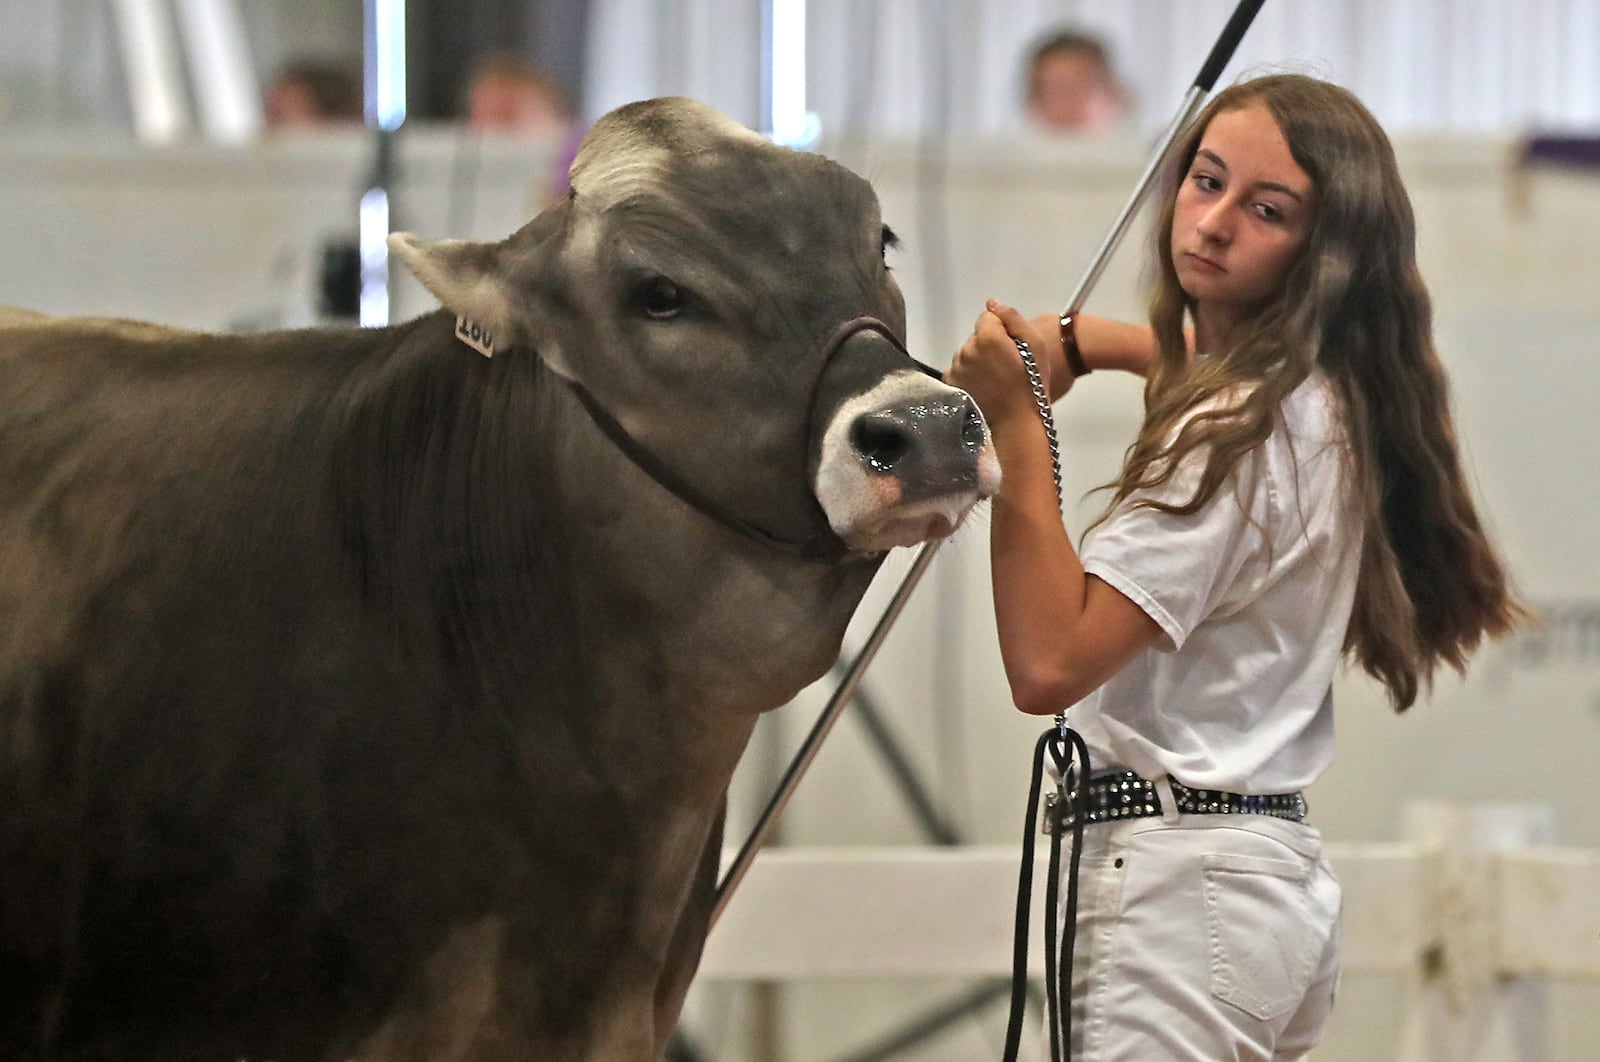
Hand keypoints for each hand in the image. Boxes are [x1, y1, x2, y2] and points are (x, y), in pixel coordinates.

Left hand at [947, 299, 1054, 431]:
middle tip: (1005, 366)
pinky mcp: (950, 383)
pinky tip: (983, 386)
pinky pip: (958, 369)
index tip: (1012, 349)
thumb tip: (992, 303)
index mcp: (987, 336)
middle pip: (976, 336)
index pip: (988, 318)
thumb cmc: (1032, 384)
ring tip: (995, 379)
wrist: (1016, 422)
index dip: (1002, 331)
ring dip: (978, 360)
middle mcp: (966, 349)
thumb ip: (1013, 319)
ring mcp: (956, 367)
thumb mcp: (1036, 346)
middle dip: (989, 345)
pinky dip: (968, 374)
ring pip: (967, 353)